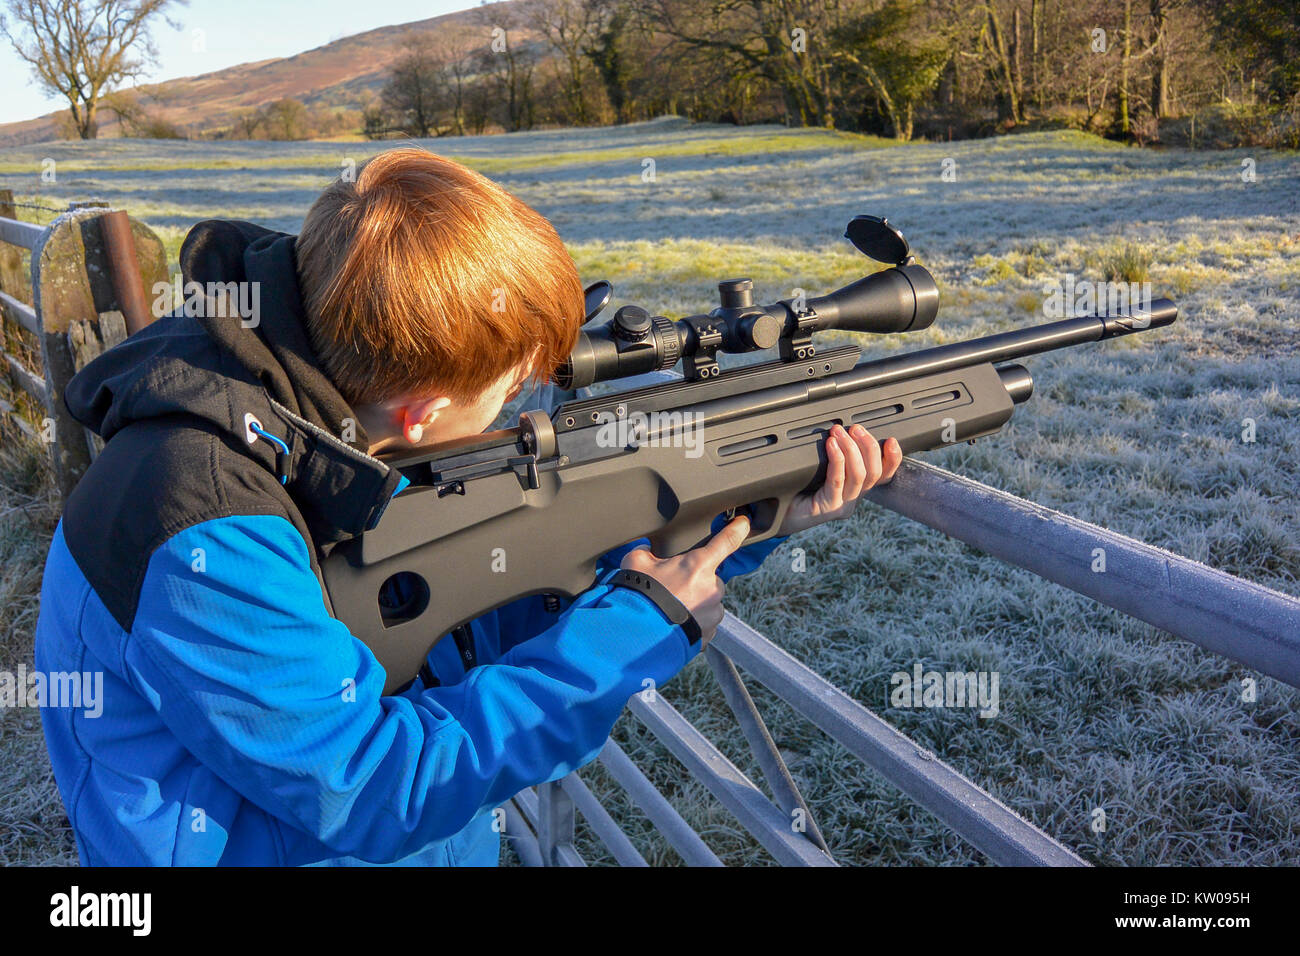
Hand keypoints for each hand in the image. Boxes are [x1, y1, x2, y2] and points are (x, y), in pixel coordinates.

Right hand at [619, 515, 750, 644]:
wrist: (639, 635)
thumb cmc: (640, 596)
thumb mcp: (635, 562)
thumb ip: (646, 552)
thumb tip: (646, 550)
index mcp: (698, 565)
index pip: (726, 541)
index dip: (737, 529)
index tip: (743, 524)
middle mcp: (712, 588)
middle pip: (710, 578)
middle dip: (694, 582)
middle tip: (672, 589)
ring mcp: (712, 613)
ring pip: (708, 603)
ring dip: (694, 604)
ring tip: (670, 609)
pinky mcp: (709, 634)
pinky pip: (704, 623)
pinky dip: (692, 623)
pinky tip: (673, 624)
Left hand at [776, 424, 901, 535]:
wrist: (776, 513)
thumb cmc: (797, 488)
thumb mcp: (821, 469)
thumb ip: (837, 456)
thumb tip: (842, 430)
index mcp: (856, 490)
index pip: (883, 476)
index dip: (893, 459)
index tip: (891, 440)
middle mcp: (853, 499)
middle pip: (874, 473)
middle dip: (868, 446)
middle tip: (855, 428)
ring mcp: (842, 505)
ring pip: (859, 476)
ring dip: (852, 449)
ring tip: (840, 432)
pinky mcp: (827, 507)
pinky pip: (837, 481)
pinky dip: (837, 460)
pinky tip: (832, 445)